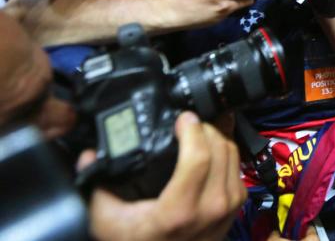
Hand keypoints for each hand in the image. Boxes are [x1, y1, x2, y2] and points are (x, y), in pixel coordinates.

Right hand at [88, 112, 246, 240]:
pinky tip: (209, 149)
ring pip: (233, 154)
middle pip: (220, 149)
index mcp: (179, 210)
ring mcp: (227, 207)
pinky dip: (225, 152)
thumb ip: (96, 186)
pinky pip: (238, 166)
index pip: (199, 157)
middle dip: (205, 128)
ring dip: (217, 137)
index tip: (182, 118)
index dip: (193, 130)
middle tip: (188, 122)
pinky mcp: (235, 206)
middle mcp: (210, 207)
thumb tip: (89, 154)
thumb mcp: (107, 222)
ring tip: (197, 132)